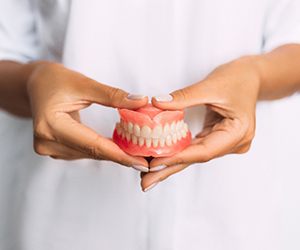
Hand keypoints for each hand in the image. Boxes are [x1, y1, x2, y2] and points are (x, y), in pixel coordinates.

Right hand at [27, 62, 148, 169]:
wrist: (34, 84)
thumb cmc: (55, 80)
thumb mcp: (84, 83)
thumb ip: (113, 95)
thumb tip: (141, 102)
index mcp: (51, 125)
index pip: (93, 144)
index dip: (120, 155)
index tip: (142, 162)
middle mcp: (47, 142)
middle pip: (92, 152)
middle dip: (121, 156)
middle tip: (146, 160)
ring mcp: (48, 148)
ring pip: (89, 154)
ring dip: (112, 153)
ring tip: (136, 152)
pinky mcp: (53, 149)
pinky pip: (83, 152)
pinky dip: (101, 149)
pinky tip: (117, 147)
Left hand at [141, 57, 260, 190]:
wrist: (250, 76)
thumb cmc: (236, 78)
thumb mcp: (209, 85)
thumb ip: (183, 97)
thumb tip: (157, 103)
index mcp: (238, 132)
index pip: (203, 150)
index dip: (177, 157)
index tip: (153, 163)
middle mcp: (234, 143)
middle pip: (197, 158)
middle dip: (169, 169)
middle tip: (146, 183)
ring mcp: (227, 143)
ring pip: (194, 155)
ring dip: (171, 163)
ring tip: (149, 174)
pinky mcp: (218, 138)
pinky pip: (195, 148)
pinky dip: (178, 152)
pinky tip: (162, 158)